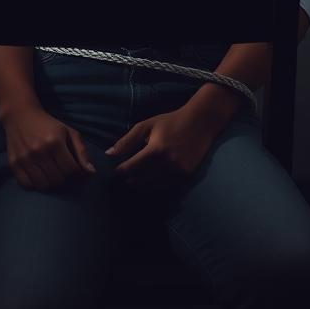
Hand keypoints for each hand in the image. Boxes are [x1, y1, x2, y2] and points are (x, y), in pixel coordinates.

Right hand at [1, 104, 96, 191]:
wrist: (20, 115)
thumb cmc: (48, 125)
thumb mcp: (69, 132)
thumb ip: (82, 152)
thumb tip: (91, 173)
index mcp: (55, 142)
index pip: (71, 169)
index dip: (75, 172)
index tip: (72, 167)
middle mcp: (39, 151)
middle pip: (58, 180)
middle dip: (63, 177)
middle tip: (60, 169)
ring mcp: (25, 158)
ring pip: (44, 185)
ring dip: (49, 182)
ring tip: (50, 173)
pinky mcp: (13, 164)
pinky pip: (27, 185)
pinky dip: (34, 184)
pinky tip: (37, 175)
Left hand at [105, 103, 221, 191]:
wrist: (200, 123)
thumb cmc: (170, 121)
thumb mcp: (146, 125)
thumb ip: (127, 141)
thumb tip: (109, 154)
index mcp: (156, 150)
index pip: (131, 168)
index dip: (120, 171)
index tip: (114, 171)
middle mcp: (167, 164)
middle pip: (140, 180)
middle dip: (129, 179)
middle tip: (122, 177)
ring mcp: (178, 172)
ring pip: (152, 187)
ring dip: (140, 185)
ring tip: (133, 180)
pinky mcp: (185, 177)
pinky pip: (165, 187)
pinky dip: (155, 185)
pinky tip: (148, 181)